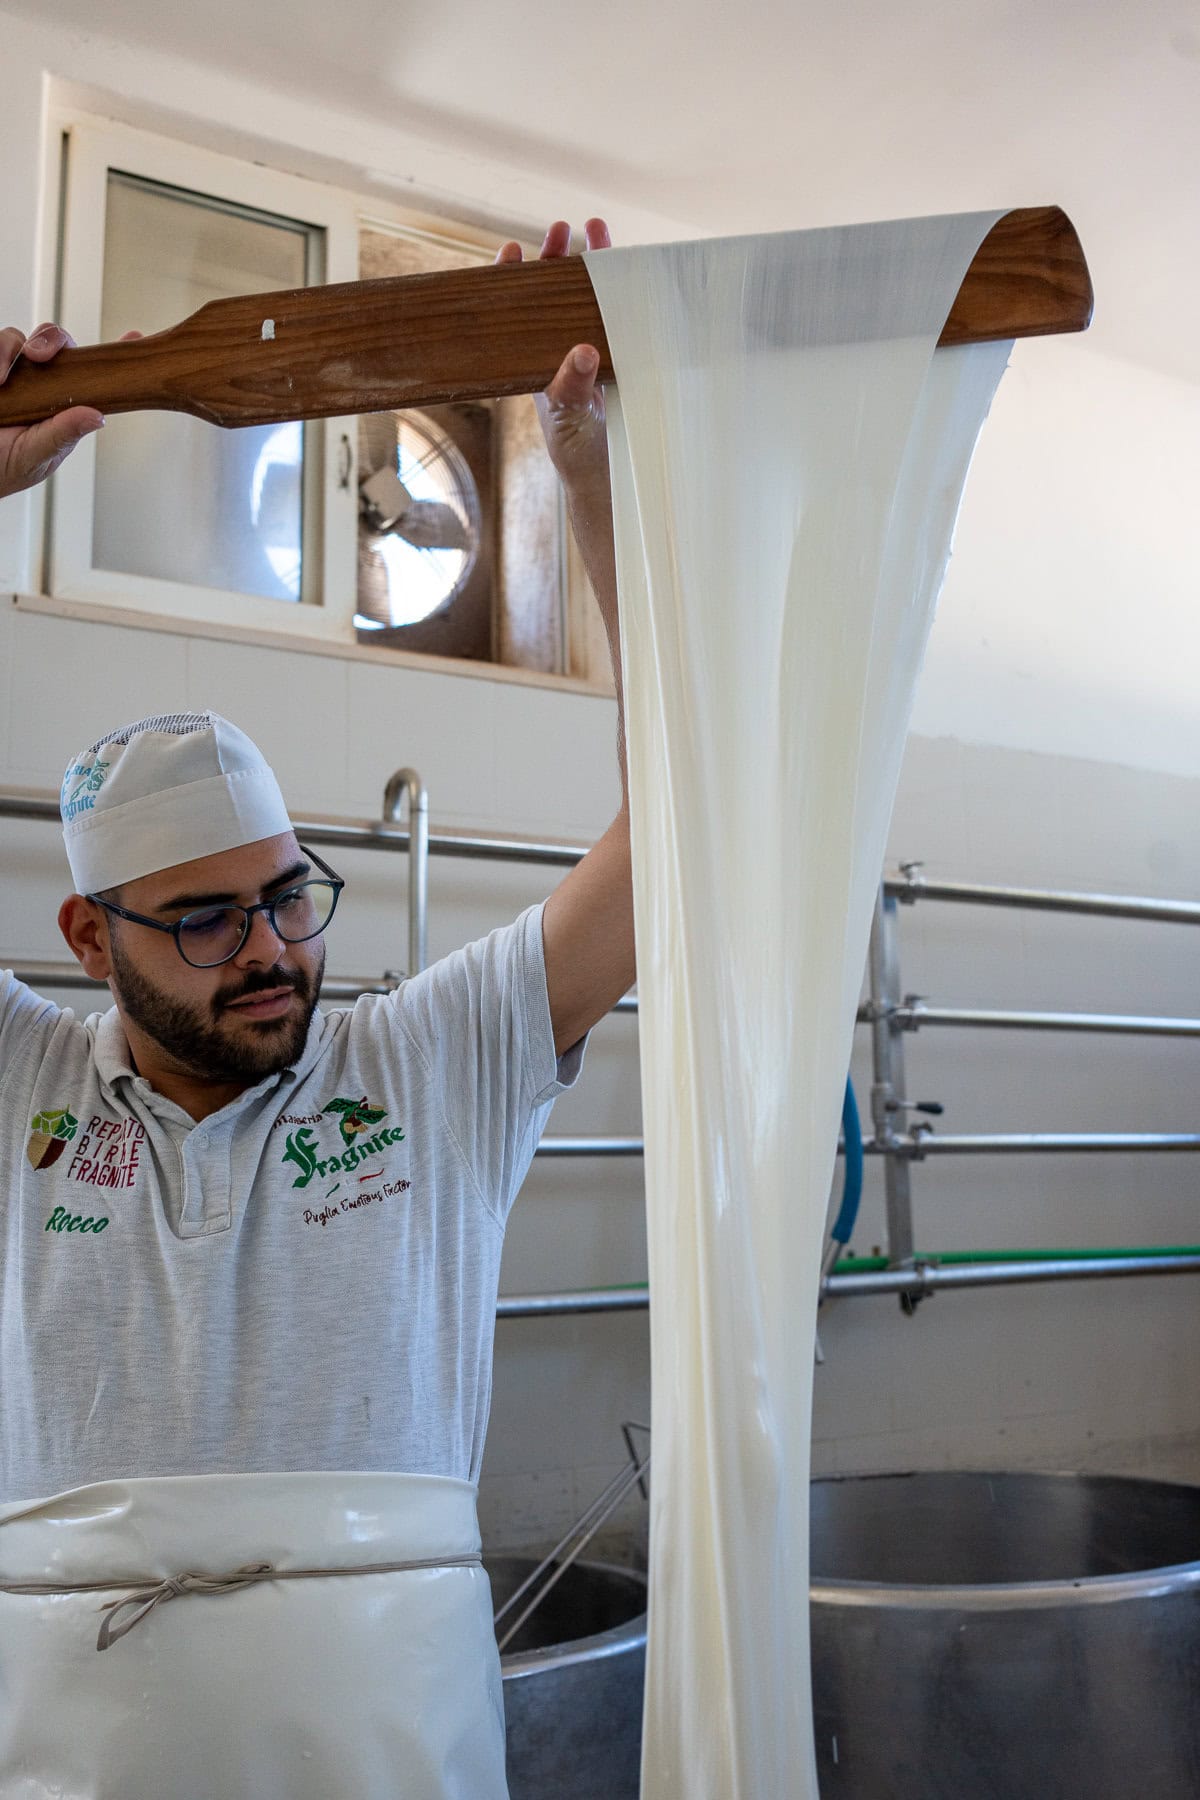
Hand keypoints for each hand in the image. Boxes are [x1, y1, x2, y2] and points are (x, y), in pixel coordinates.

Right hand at [0, 324, 103, 498]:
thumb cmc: (4, 468)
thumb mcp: (36, 456)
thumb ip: (62, 434)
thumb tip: (97, 417)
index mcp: (62, 405)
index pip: (90, 374)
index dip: (110, 356)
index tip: (133, 338)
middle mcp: (39, 383)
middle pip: (54, 342)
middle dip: (50, 340)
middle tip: (39, 355)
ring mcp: (12, 373)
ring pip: (18, 339)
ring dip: (10, 350)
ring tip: (1, 379)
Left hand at [494, 219, 612, 493]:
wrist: (603, 470)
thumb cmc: (573, 446)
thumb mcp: (567, 416)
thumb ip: (572, 386)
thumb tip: (584, 351)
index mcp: (531, 357)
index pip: (514, 308)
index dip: (510, 277)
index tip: (513, 250)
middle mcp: (555, 345)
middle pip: (549, 291)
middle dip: (554, 256)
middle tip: (560, 228)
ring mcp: (584, 346)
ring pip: (583, 296)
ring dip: (590, 262)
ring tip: (596, 228)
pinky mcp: (613, 352)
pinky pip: (614, 313)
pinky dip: (620, 288)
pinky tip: (629, 266)